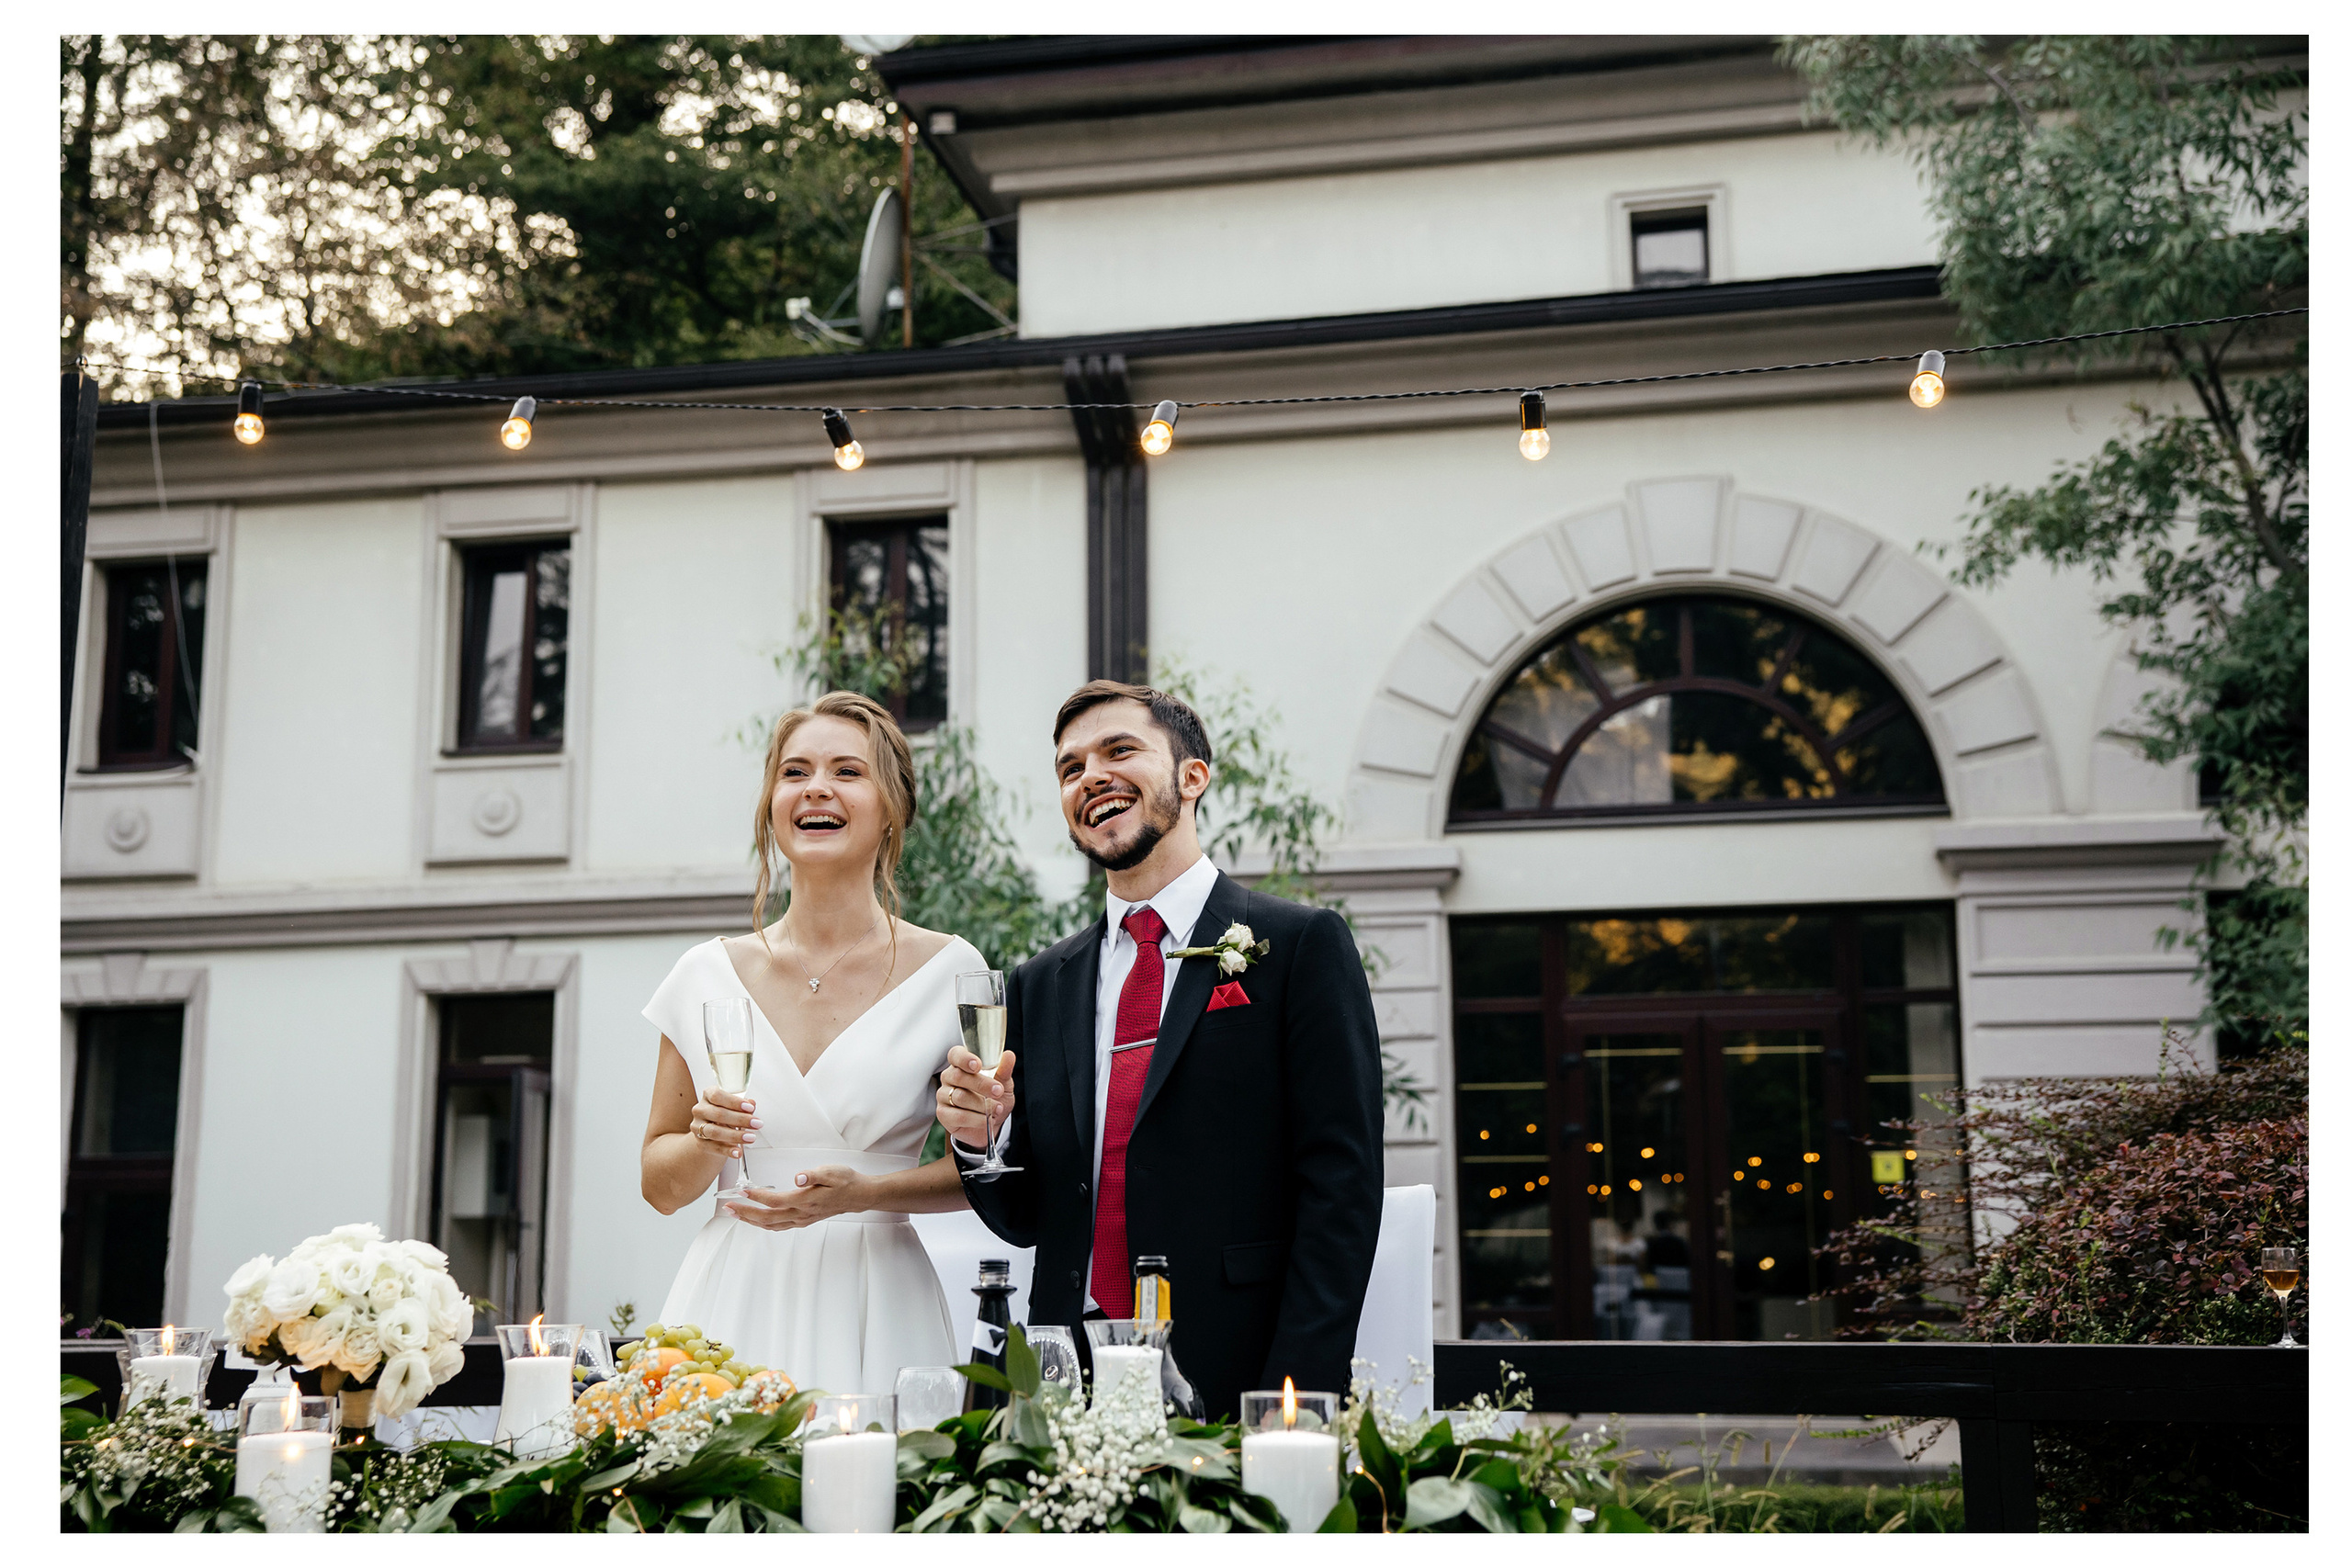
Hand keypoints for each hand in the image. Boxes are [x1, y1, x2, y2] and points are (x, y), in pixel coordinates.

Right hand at [689, 1087, 759, 1158]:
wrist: (713, 1132)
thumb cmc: (725, 1114)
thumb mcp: (735, 1107)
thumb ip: (744, 1105)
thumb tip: (752, 1104)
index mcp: (708, 1095)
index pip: (717, 1095)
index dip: (734, 1102)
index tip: (750, 1108)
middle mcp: (700, 1110)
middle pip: (719, 1114)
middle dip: (740, 1119)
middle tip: (756, 1124)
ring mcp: (697, 1127)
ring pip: (715, 1132)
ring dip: (735, 1135)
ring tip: (750, 1137)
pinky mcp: (700, 1143)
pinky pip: (714, 1147)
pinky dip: (728, 1150)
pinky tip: (738, 1152)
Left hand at [722, 1167, 862, 1230]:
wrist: (859, 1196)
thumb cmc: (846, 1181)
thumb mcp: (832, 1171)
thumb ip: (813, 1175)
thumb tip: (798, 1177)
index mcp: (806, 1200)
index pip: (776, 1200)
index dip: (757, 1196)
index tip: (742, 1190)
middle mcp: (802, 1214)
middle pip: (767, 1218)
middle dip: (745, 1213)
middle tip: (728, 1207)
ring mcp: (802, 1220)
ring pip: (770, 1225)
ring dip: (751, 1220)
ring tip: (735, 1214)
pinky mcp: (803, 1221)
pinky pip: (778, 1226)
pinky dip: (763, 1224)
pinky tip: (756, 1219)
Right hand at [937, 1046, 1015, 1148]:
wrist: (991, 1122)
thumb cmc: (994, 1098)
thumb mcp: (1003, 1083)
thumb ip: (1004, 1069)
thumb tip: (1009, 1055)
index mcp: (961, 1064)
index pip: (956, 1055)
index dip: (965, 1059)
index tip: (978, 1065)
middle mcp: (949, 1077)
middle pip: (959, 1076)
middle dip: (981, 1084)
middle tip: (998, 1091)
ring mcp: (943, 1096)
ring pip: (959, 1097)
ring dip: (982, 1104)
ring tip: (997, 1109)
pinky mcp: (943, 1114)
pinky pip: (958, 1116)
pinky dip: (976, 1119)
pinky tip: (986, 1120)